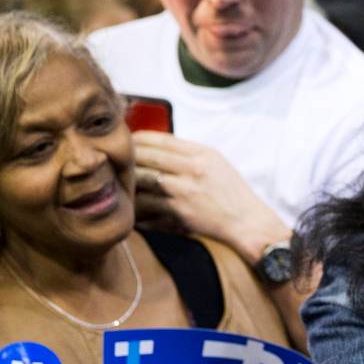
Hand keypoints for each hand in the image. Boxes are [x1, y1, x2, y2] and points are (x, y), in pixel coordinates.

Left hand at [133, 131, 288, 263]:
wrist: (249, 225)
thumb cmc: (234, 197)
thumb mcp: (218, 166)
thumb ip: (192, 156)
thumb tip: (161, 150)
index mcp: (203, 153)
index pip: (161, 138)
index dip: (139, 139)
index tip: (128, 142)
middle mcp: (193, 167)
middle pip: (147, 155)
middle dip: (128, 158)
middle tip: (114, 162)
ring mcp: (185, 189)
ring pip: (142, 178)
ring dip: (128, 181)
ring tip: (118, 184)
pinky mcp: (180, 210)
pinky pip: (148, 204)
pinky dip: (137, 206)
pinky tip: (129, 206)